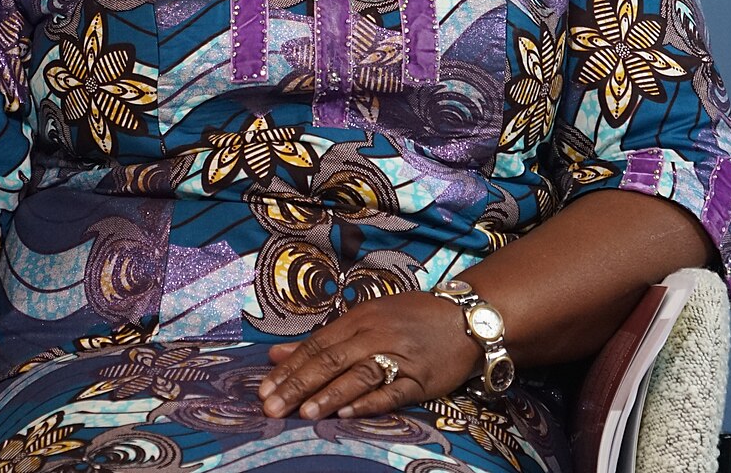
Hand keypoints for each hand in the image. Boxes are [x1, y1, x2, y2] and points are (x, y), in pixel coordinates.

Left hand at [258, 291, 481, 419]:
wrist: (467, 317)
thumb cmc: (411, 319)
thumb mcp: (365, 320)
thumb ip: (321, 340)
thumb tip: (274, 355)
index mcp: (359, 319)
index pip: (316, 345)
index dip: (289, 368)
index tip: (263, 390)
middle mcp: (375, 335)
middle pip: (330, 360)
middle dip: (299, 385)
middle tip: (272, 407)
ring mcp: (398, 356)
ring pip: (358, 375)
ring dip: (330, 393)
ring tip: (304, 413)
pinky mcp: (420, 378)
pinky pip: (392, 391)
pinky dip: (370, 402)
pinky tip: (348, 413)